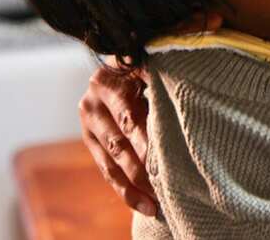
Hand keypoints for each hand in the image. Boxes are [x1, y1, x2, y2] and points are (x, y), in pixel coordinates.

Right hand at [78, 63, 157, 215]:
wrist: (116, 67)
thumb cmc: (143, 64)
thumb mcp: (147, 63)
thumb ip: (157, 75)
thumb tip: (180, 82)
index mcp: (106, 82)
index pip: (127, 115)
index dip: (145, 138)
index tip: (164, 157)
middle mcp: (91, 104)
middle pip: (119, 143)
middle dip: (142, 167)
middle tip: (164, 185)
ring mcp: (88, 126)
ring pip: (112, 163)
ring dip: (135, 186)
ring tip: (156, 203)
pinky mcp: (90, 143)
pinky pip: (107, 172)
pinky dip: (126, 191)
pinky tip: (145, 206)